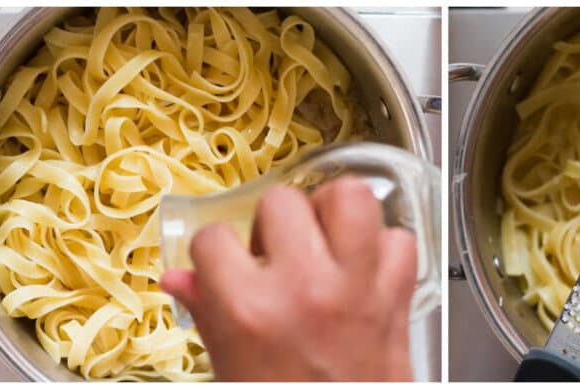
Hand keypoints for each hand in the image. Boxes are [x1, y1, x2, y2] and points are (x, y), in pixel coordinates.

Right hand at [160, 177, 416, 380]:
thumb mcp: (230, 365)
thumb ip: (207, 312)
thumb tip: (179, 277)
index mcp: (250, 310)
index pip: (213, 238)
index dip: (216, 249)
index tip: (224, 262)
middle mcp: (304, 288)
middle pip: (282, 201)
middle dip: (275, 221)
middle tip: (278, 249)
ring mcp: (356, 288)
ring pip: (351, 197)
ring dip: (335, 210)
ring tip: (325, 235)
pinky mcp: (397, 296)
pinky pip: (400, 240)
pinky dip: (385, 247)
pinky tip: (365, 267)